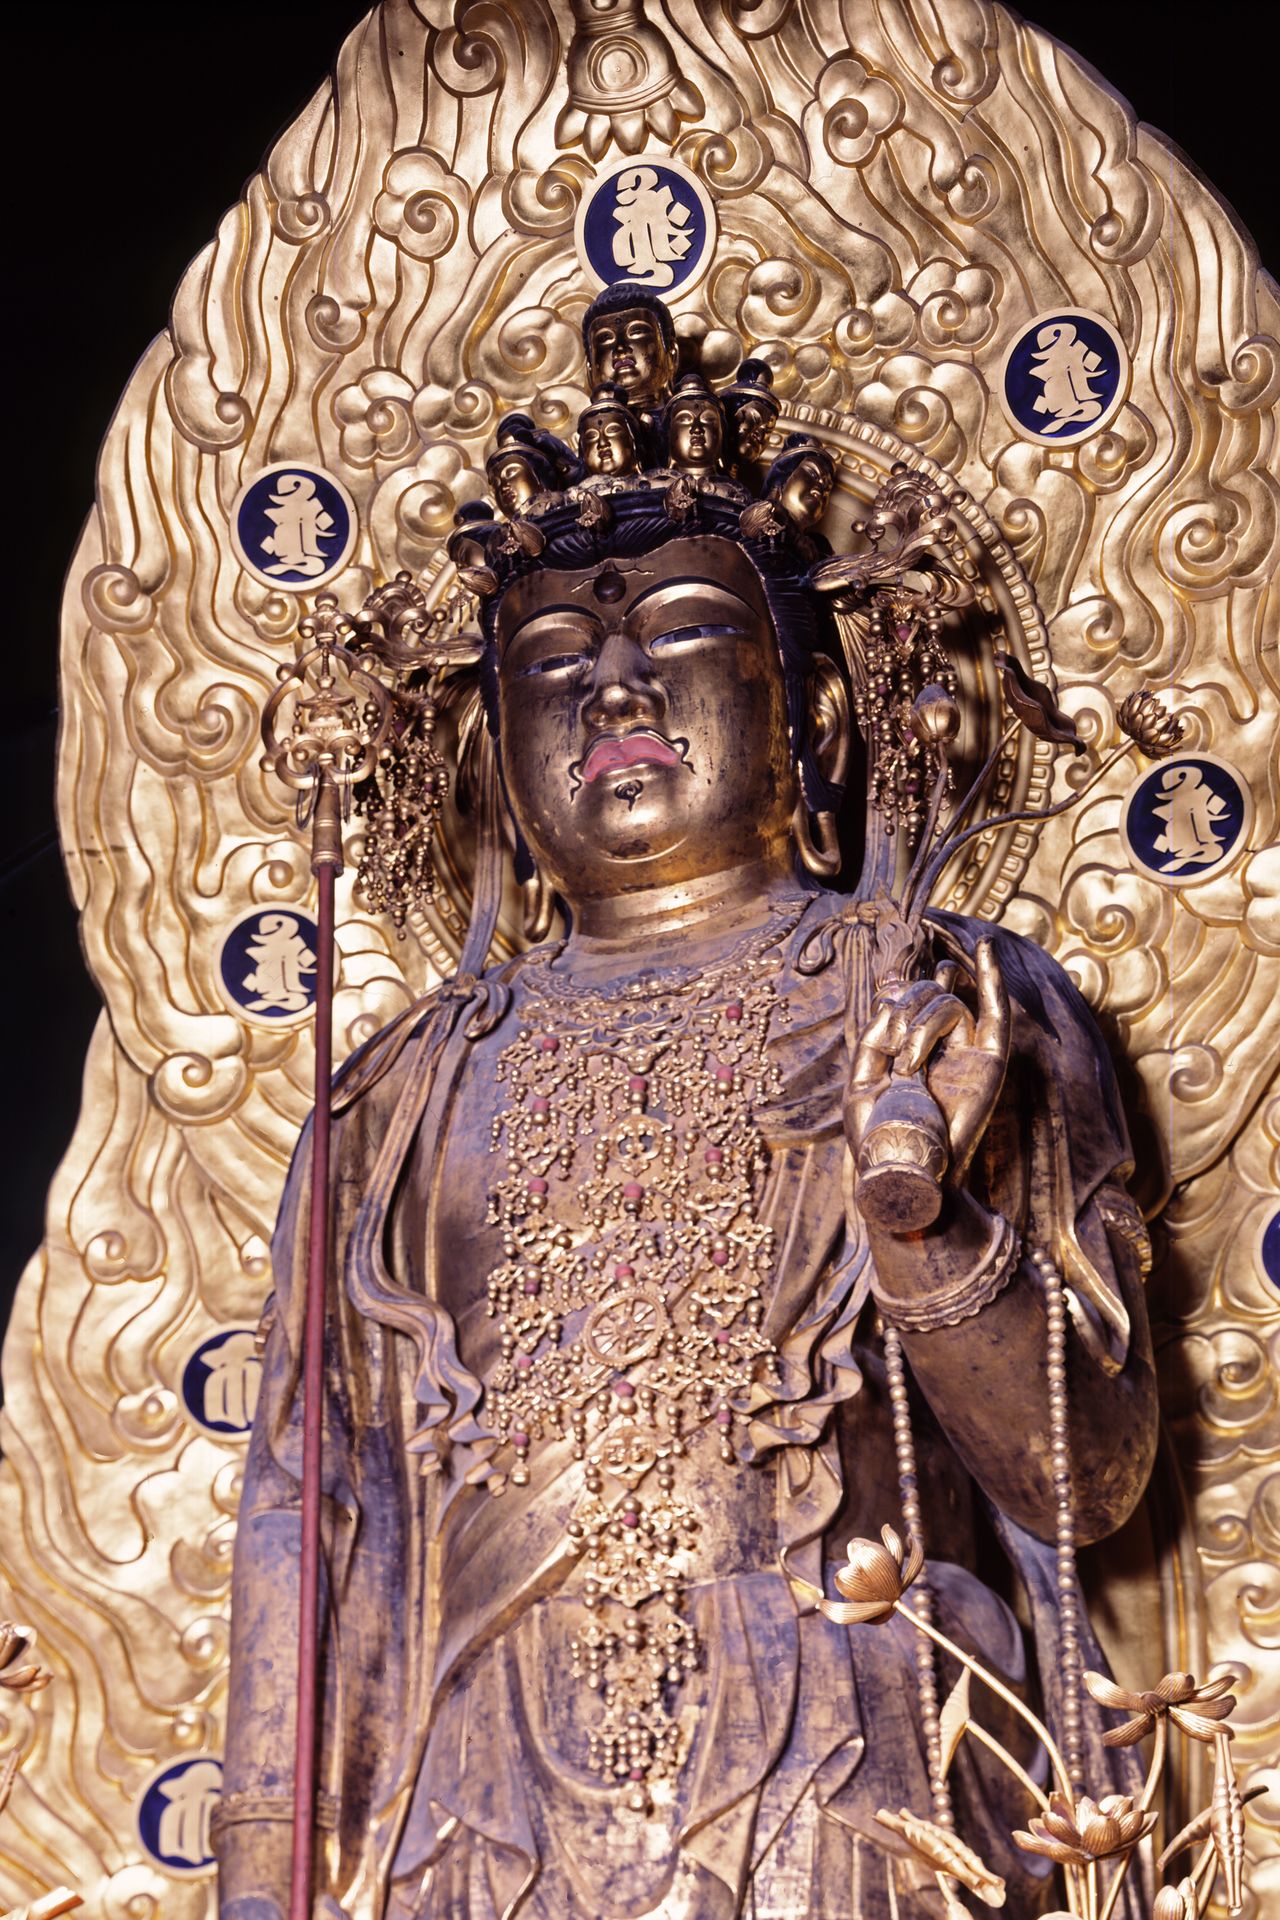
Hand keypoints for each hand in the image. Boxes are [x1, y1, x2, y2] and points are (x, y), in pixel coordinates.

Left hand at [845, 939, 1009, 1190]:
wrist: (906, 1173)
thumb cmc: (881, 1138)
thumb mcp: (861, 1084)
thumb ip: (873, 1040)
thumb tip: (889, 994)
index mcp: (906, 1049)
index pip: (907, 1000)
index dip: (896, 995)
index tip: (885, 1005)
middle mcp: (939, 1046)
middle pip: (928, 995)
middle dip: (906, 1008)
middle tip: (893, 1050)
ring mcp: (965, 1053)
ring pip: (950, 1005)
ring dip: (922, 1024)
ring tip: (909, 1065)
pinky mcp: (988, 1063)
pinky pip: (995, 1014)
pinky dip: (991, 979)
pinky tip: (984, 946)